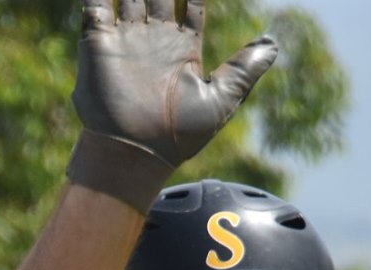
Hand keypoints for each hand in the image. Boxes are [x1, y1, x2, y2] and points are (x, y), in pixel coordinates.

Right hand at [68, 0, 277, 209]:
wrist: (134, 153)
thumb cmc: (178, 134)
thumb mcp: (221, 100)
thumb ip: (244, 69)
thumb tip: (273, 44)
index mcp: (181, 49)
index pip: (191, 6)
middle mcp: (153, 40)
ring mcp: (125, 39)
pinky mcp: (99, 42)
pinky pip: (97, 6)